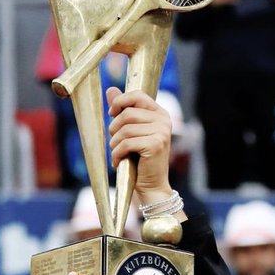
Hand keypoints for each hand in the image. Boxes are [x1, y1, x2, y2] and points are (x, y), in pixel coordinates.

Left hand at [107, 87, 182, 212]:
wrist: (152, 185)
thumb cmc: (139, 159)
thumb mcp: (131, 131)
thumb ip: (122, 110)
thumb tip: (110, 89)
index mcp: (160, 113)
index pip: (137, 95)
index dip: (120, 102)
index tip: (111, 114)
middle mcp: (164, 120)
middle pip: (127, 114)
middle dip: (114, 129)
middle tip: (115, 143)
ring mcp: (161, 132)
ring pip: (125, 129)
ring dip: (114, 144)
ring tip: (117, 153)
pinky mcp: (155, 145)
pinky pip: (126, 143)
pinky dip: (117, 154)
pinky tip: (118, 162)